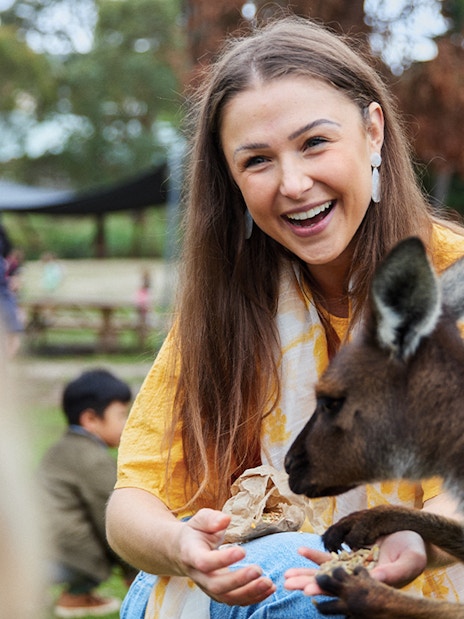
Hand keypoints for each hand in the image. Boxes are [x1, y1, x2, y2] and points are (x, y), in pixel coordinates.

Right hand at [176, 508, 275, 605]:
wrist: (184, 550)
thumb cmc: (196, 532)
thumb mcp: (200, 520)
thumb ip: (211, 519)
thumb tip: (225, 520)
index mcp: (192, 554)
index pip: (205, 562)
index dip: (223, 559)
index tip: (242, 551)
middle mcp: (199, 575)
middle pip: (217, 585)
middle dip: (239, 580)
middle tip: (258, 570)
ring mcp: (209, 587)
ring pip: (227, 598)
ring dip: (249, 592)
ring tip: (268, 583)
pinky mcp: (220, 593)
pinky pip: (235, 601)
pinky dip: (253, 598)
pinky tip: (268, 589)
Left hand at [284, 530, 426, 595]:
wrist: (414, 536)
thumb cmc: (415, 548)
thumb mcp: (411, 560)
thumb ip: (395, 572)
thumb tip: (376, 579)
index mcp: (372, 585)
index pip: (346, 591)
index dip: (327, 590)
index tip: (308, 590)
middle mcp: (360, 580)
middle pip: (330, 584)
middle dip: (309, 583)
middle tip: (288, 585)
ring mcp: (354, 569)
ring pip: (326, 573)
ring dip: (306, 573)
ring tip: (286, 576)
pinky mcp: (351, 556)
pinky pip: (330, 557)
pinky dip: (315, 555)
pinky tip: (299, 551)